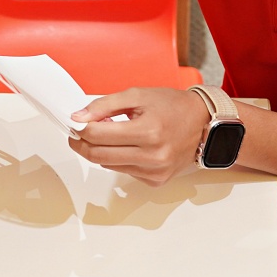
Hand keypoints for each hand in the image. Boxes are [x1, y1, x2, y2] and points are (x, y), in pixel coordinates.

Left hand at [67, 87, 210, 185]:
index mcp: (149, 131)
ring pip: (109, 166)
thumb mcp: (137, 95)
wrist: (202, 123)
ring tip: (106, 134)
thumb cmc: (172, 106)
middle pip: (99, 156)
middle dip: (82, 144)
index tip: (74, 123)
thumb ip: (105, 105)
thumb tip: (79, 117)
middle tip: (78, 134)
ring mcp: (155, 171)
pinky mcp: (156, 180)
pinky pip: (125, 172)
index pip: (99, 136)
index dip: (80, 129)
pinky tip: (128, 146)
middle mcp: (153, 156)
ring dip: (100, 151)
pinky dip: (118, 159)